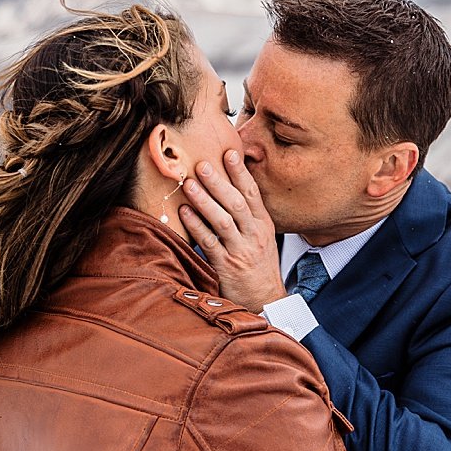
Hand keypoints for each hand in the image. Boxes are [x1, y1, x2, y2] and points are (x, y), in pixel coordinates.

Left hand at [178, 150, 283, 312]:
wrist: (266, 298)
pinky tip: (184, 213)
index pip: (252, 193)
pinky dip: (197, 226)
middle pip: (236, 203)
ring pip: (222, 221)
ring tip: (189, 184)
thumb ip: (248, 213)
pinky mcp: (226, 265)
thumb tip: (230, 184)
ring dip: (205, 201)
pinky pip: (210, 243)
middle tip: (202, 164)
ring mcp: (241, 250)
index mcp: (263, 223)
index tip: (229, 152)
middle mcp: (254, 234)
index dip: (240, 172)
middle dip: (219, 182)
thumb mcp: (262, 235)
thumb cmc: (259, 263)